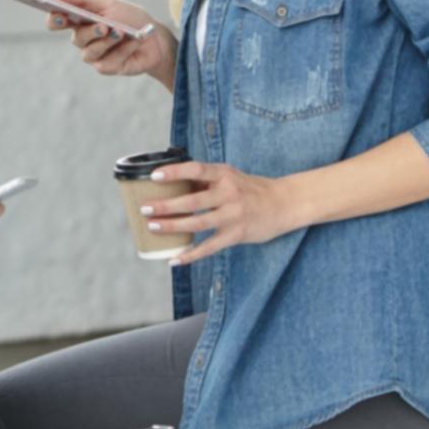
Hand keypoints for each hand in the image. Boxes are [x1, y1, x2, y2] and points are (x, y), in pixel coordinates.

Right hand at [47, 0, 176, 90]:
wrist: (155, 37)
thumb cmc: (130, 18)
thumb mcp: (108, 3)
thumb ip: (83, 0)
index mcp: (80, 21)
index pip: (57, 22)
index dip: (54, 20)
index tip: (60, 15)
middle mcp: (84, 40)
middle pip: (76, 39)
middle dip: (90, 32)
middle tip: (104, 26)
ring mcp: (95, 55)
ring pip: (90, 53)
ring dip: (107, 42)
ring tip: (122, 33)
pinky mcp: (107, 68)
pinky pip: (107, 62)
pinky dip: (123, 50)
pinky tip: (134, 42)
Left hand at [142, 161, 294, 265]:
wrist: (284, 204)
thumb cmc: (250, 188)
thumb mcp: (230, 176)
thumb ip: (205, 180)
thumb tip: (171, 184)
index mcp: (224, 175)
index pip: (196, 170)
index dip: (174, 172)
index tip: (154, 177)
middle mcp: (229, 194)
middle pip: (192, 200)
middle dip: (166, 205)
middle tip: (144, 208)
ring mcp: (233, 215)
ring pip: (198, 223)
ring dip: (172, 226)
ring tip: (153, 227)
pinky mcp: (237, 235)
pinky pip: (209, 247)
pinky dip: (190, 254)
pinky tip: (174, 259)